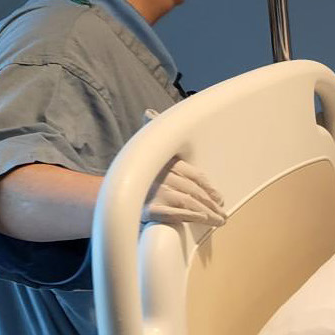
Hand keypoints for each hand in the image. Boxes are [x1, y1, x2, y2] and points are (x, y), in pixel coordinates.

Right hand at [141, 108, 224, 227]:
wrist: (111, 194)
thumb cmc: (131, 175)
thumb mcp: (142, 151)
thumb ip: (153, 136)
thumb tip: (150, 113)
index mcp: (168, 163)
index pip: (196, 175)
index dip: (210, 187)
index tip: (219, 199)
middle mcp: (165, 177)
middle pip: (196, 191)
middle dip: (212, 204)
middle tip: (223, 215)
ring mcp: (160, 194)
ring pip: (191, 202)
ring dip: (208, 213)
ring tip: (218, 220)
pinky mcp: (153, 210)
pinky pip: (177, 213)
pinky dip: (192, 216)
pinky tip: (202, 219)